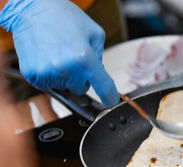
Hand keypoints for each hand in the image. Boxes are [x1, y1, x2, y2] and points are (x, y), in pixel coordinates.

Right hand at [0, 0, 119, 106]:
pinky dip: (50, 75)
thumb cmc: (63, 16)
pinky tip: (48, 57)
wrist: (32, 7)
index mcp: (84, 58)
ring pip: (65, 87)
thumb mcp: (94, 33)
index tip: (110, 100)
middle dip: (81, 77)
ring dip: (65, 76)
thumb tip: (99, 76)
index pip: (102, 87)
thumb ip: (99, 58)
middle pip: (81, 88)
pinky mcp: (32, 74)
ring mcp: (47, 72)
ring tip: (59, 53)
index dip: (109, 96)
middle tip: (73, 57)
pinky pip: (49, 84)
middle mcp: (65, 68)